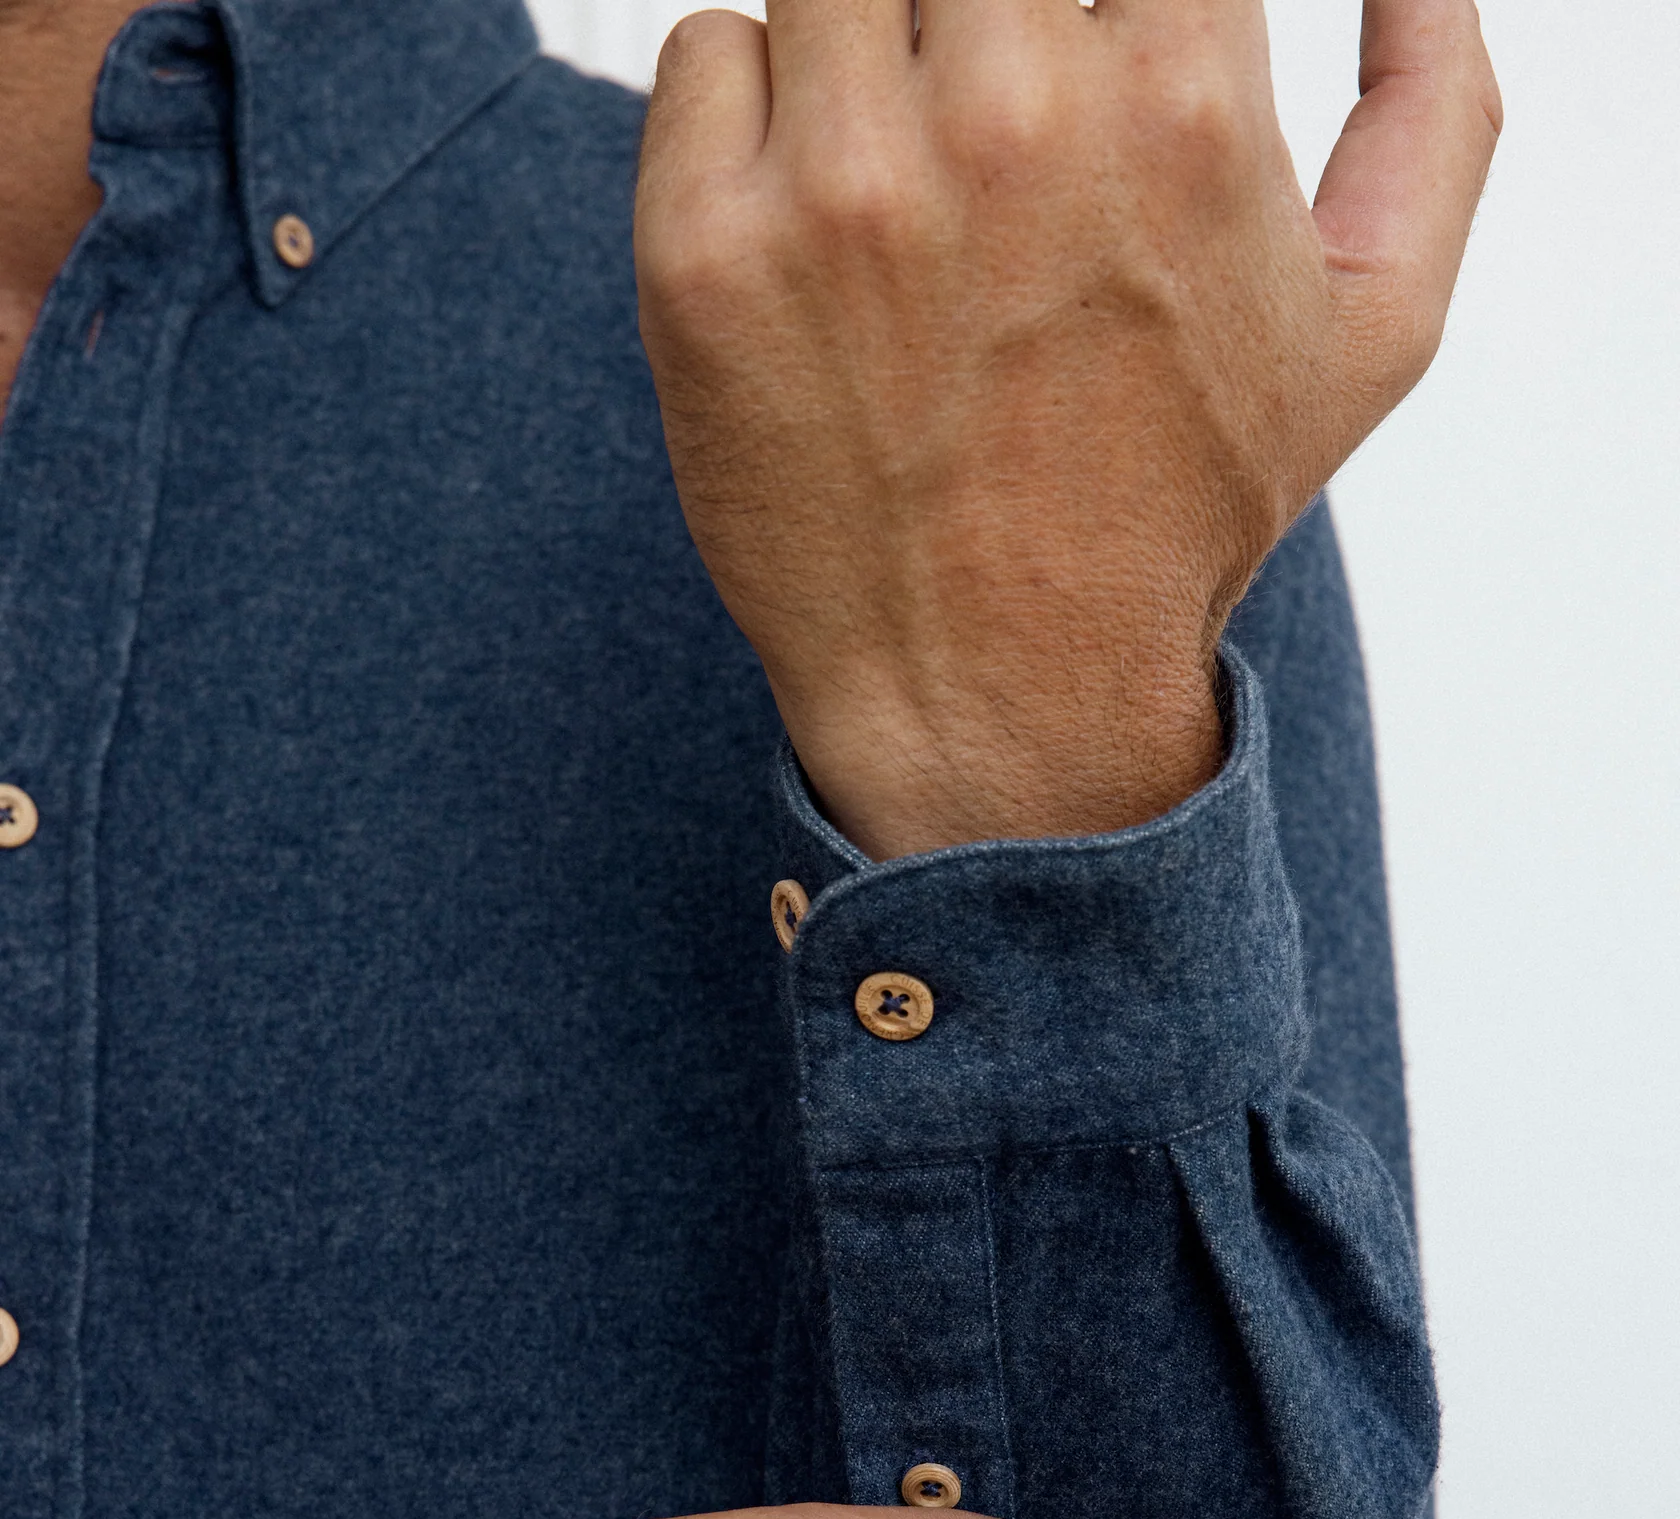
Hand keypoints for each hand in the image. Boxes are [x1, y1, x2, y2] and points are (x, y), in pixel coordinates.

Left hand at [636, 0, 1499, 855]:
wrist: (1006, 702)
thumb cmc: (1183, 515)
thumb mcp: (1379, 326)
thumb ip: (1438, 107)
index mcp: (1180, 100)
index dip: (1107, 12)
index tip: (1084, 83)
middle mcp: (1008, 116)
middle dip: (979, 25)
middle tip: (986, 140)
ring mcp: (840, 182)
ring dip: (861, 52)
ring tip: (898, 187)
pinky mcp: (704, 249)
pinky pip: (702, 51)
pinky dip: (747, 112)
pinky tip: (809, 232)